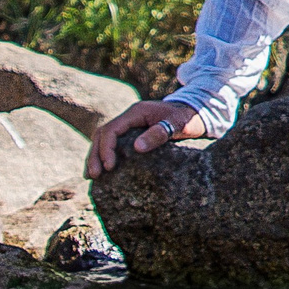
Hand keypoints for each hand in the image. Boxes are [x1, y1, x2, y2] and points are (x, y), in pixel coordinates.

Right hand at [87, 99, 203, 177]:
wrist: (196, 112)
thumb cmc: (188, 119)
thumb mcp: (178, 125)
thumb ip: (160, 133)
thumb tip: (138, 147)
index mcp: (136, 112)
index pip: (112, 130)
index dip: (106, 148)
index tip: (109, 167)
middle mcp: (129, 116)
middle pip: (102, 133)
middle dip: (95, 154)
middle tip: (94, 175)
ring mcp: (130, 123)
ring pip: (103, 137)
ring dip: (95, 155)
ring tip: (91, 176)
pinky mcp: (133, 132)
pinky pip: (112, 141)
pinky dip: (103, 154)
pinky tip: (101, 169)